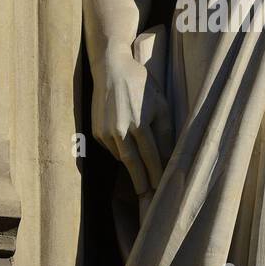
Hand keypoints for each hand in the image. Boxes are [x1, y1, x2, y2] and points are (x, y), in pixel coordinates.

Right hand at [91, 50, 172, 197]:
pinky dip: (120, 151)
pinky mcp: (95, 131)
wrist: (111, 69)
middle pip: (132, 164)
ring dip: (132, 166)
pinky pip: (111, 148)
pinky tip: (127, 145)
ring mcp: (105, 131)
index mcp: (139, 123)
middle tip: (147, 196)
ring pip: (121, 156)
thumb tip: (169, 155)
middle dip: (140, 181)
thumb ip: (165, 130)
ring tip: (141, 176)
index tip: (160, 188)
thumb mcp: (160, 103)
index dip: (156, 174)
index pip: (150, 156)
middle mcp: (120, 130)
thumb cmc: (141, 84)